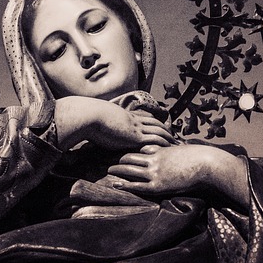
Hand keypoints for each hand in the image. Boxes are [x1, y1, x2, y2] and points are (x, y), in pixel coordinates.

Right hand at [54, 97, 174, 150]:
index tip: (160, 126)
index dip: (152, 122)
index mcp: (124, 115)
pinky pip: (155, 138)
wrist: (88, 116)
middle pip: (155, 122)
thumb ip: (95, 126)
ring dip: (169, 136)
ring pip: (159, 129)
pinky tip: (170, 146)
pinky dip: (164, 142)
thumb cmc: (86, 120)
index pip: (143, 118)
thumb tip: (85, 129)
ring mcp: (136, 127)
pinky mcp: (136, 135)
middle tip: (175, 135)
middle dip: (165, 129)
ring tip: (177, 142)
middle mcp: (132, 119)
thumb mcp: (93, 122)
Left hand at [106, 144, 209, 195]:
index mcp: (159, 150)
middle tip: (102, 156)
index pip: (136, 148)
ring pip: (130, 170)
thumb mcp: (179, 150)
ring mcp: (155, 172)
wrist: (206, 163)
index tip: (114, 146)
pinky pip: (138, 186)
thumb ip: (168, 150)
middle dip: (115, 157)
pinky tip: (116, 184)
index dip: (125, 148)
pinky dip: (126, 184)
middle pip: (129, 157)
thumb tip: (164, 149)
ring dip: (117, 169)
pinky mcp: (159, 185)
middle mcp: (154, 159)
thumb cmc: (197, 156)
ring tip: (106, 169)